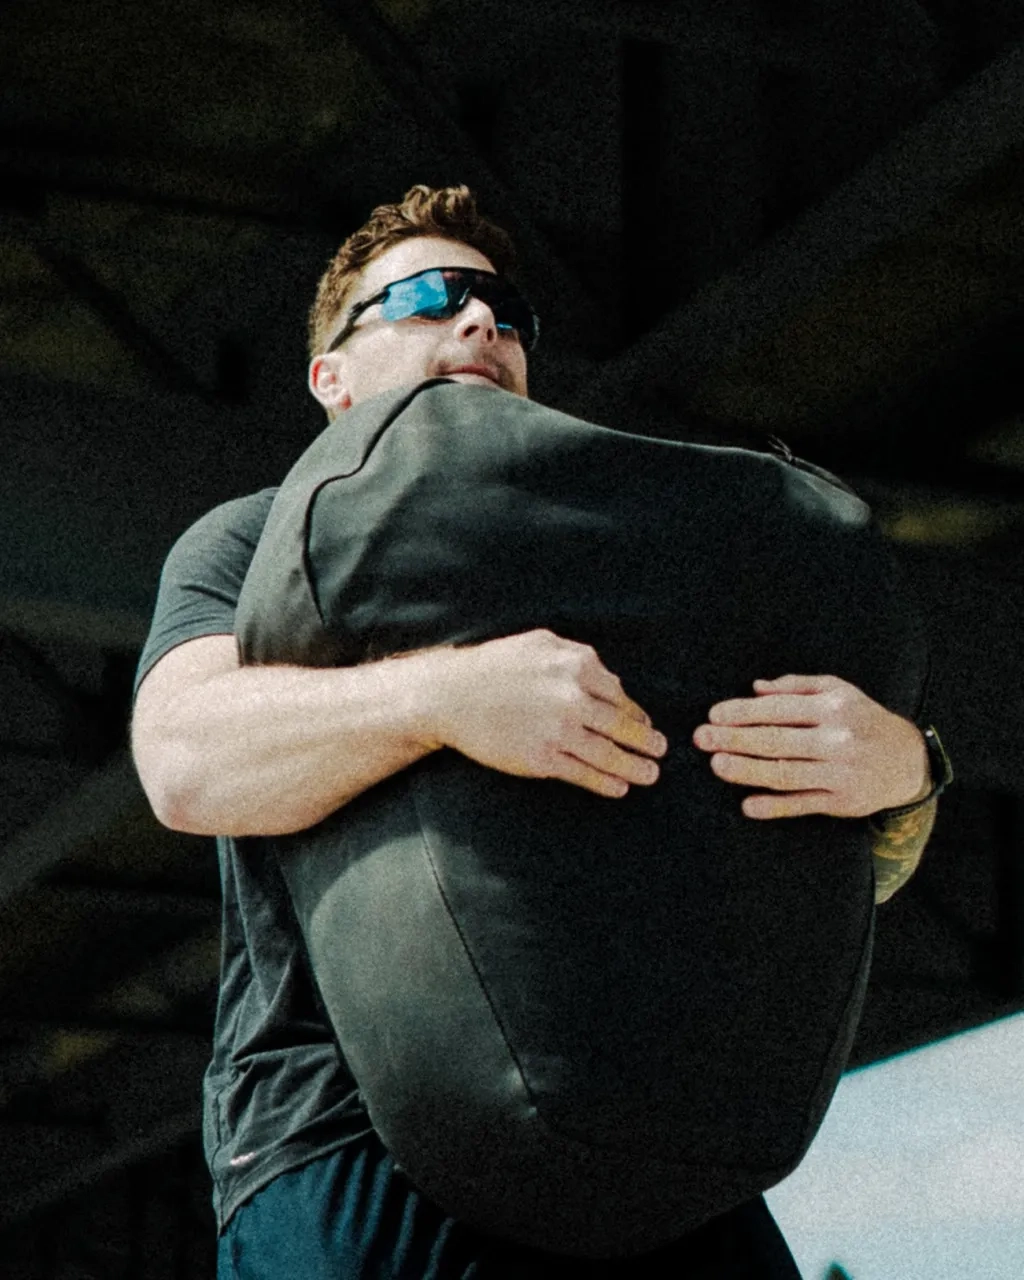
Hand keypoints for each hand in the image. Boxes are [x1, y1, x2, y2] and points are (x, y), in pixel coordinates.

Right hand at [422, 629, 666, 798]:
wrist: (450, 696)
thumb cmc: (494, 667)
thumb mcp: (539, 644)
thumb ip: (577, 656)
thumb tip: (611, 680)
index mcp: (577, 666)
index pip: (619, 695)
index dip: (635, 713)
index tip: (644, 724)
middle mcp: (573, 697)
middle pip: (622, 725)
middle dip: (646, 741)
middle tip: (661, 750)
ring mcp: (559, 730)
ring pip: (610, 754)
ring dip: (636, 767)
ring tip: (651, 775)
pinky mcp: (543, 758)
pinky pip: (584, 773)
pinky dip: (607, 782)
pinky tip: (619, 787)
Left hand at [692, 674, 928, 818]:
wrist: (908, 760)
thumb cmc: (862, 719)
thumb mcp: (837, 690)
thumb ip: (795, 686)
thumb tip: (754, 688)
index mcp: (832, 708)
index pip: (779, 709)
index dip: (743, 712)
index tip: (714, 715)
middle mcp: (837, 740)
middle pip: (776, 741)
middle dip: (734, 739)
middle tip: (702, 738)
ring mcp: (840, 773)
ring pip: (785, 773)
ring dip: (747, 771)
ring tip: (717, 765)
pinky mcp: (843, 802)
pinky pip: (802, 805)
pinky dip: (775, 807)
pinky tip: (748, 806)